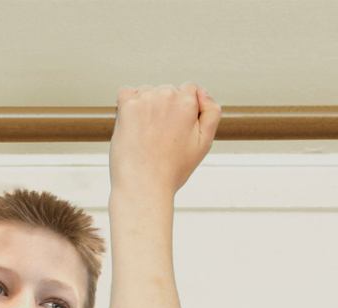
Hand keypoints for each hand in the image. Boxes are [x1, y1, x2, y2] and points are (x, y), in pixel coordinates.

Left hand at [109, 82, 221, 196]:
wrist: (143, 187)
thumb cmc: (172, 170)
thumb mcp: (205, 142)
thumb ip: (212, 112)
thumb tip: (202, 92)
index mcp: (188, 102)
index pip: (189, 90)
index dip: (184, 111)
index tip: (177, 131)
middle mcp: (167, 95)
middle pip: (168, 91)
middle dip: (165, 109)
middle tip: (161, 138)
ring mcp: (145, 100)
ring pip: (147, 93)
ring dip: (146, 107)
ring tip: (146, 136)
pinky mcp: (126, 107)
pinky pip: (126, 93)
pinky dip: (127, 104)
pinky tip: (132, 124)